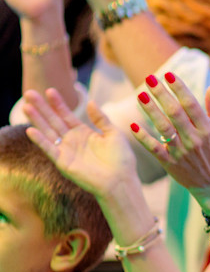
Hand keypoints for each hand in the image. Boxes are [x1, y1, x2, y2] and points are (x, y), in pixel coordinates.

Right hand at [22, 89, 137, 200]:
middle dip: (42, 107)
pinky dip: (40, 140)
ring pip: (48, 132)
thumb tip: (91, 102)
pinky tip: (31, 130)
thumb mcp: (113, 133)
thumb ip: (101, 118)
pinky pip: (50, 150)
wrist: (121, 180)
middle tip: (29, 93)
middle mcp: (71, 140)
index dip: (58, 103)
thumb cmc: (121, 159)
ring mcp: (66, 151)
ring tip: (26, 106)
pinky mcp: (63, 163)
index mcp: (83, 133)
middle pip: (53, 120)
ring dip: (37, 120)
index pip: (66, 115)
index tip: (50, 90)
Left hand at [129, 72, 209, 212]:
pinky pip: (154, 148)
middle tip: (150, 79)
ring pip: (163, 128)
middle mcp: (194, 139)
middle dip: (162, 94)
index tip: (169, 75)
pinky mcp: (169, 163)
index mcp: (207, 130)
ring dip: (151, 111)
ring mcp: (181, 152)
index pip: (192, 105)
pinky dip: (143, 137)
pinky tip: (133, 125)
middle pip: (175, 113)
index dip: (180, 89)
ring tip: (140, 95)